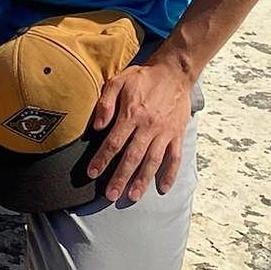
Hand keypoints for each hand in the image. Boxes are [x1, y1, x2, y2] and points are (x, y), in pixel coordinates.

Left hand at [88, 61, 193, 201]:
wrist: (173, 72)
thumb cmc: (142, 77)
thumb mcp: (118, 81)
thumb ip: (105, 103)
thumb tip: (96, 126)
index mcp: (131, 114)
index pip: (114, 142)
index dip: (102, 159)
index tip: (92, 173)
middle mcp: (148, 127)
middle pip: (132, 157)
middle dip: (120, 178)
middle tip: (110, 195)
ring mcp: (165, 132)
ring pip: (152, 161)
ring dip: (142, 181)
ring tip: (132, 197)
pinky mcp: (177, 134)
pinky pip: (175, 158)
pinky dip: (170, 174)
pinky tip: (163, 189)